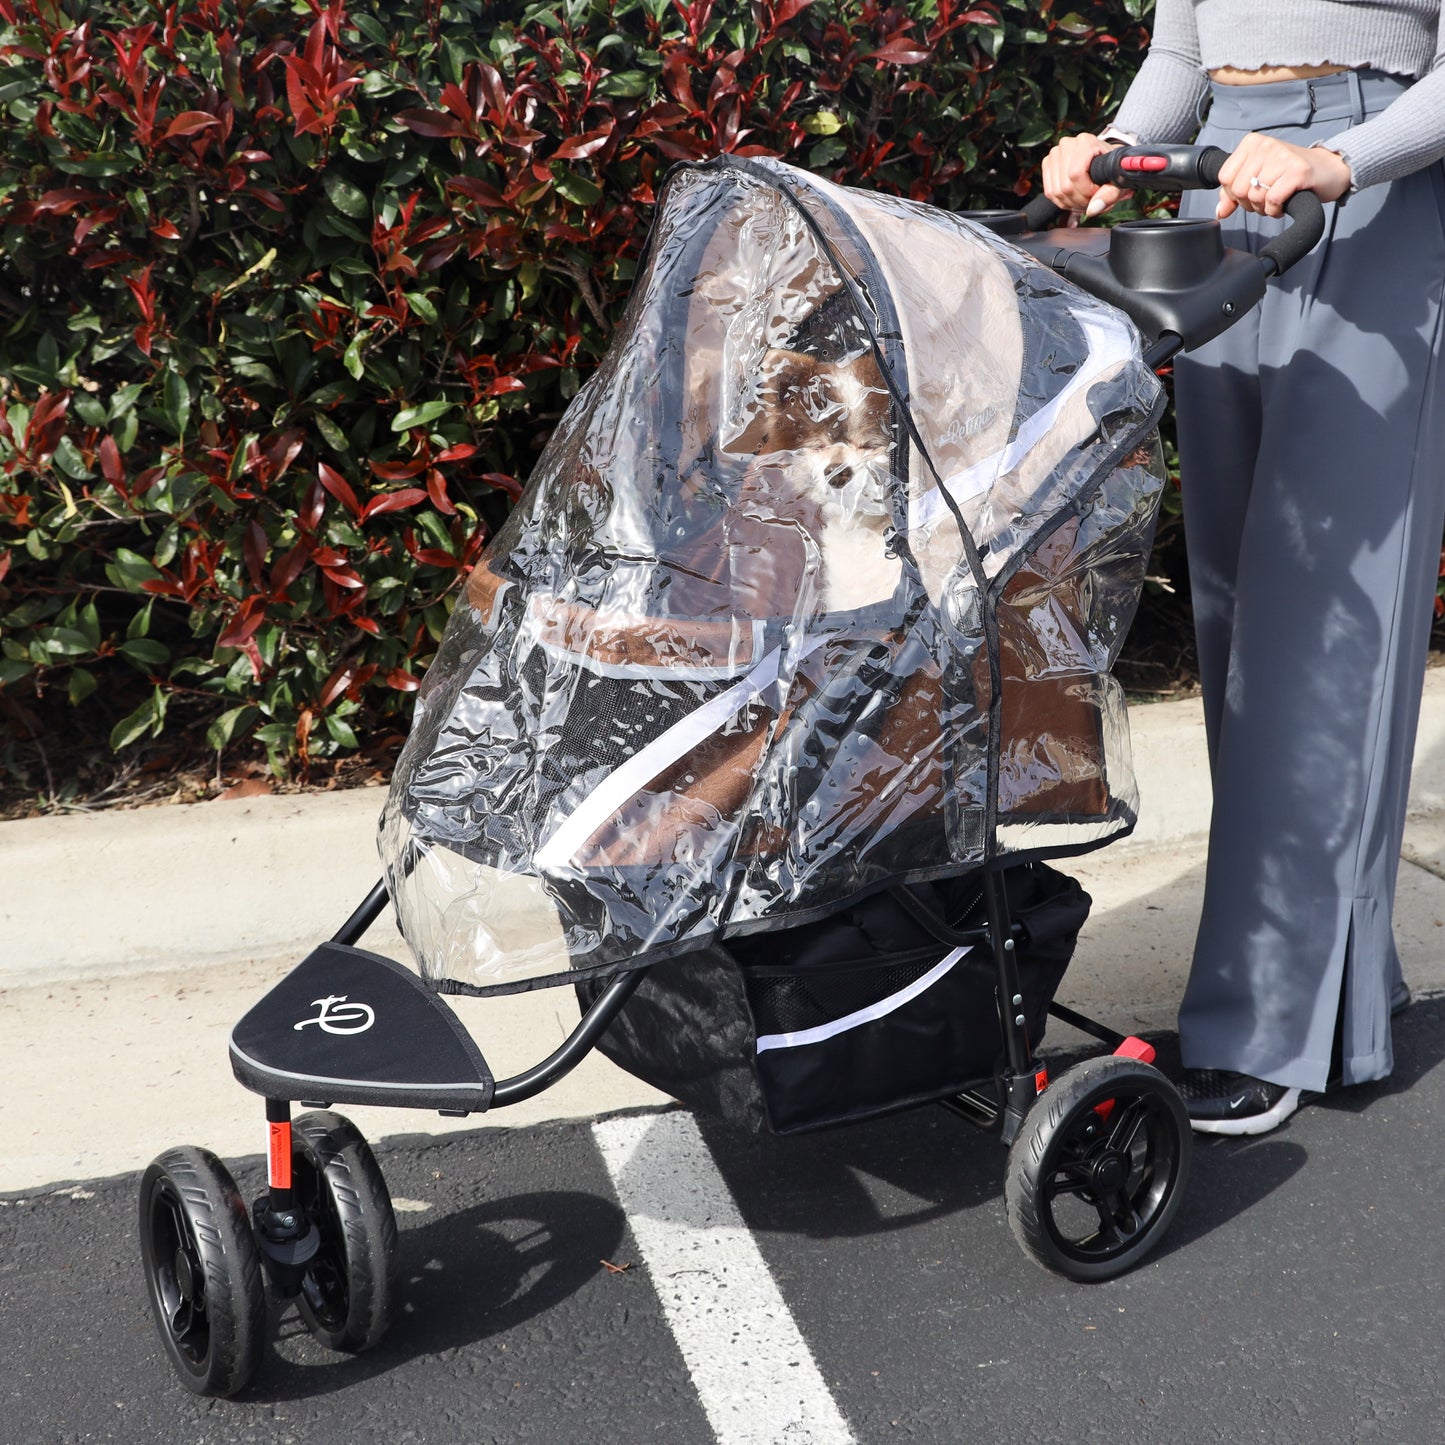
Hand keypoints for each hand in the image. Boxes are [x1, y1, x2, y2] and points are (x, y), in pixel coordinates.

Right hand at [1041, 133, 1132, 223]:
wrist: (1104, 161)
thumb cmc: (1111, 168)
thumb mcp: (1118, 180)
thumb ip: (1110, 195)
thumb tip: (1092, 210)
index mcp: (1085, 142)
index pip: (1076, 175)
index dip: (1086, 192)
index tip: (1098, 192)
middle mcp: (1067, 144)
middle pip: (1065, 186)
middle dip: (1079, 201)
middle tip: (1092, 200)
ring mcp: (1055, 154)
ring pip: (1056, 192)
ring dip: (1071, 203)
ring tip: (1084, 199)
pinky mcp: (1047, 164)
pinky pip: (1049, 192)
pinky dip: (1062, 201)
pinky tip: (1074, 198)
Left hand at [1215, 133, 1352, 218]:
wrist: (1328, 169)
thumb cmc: (1289, 174)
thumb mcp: (1258, 178)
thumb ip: (1233, 194)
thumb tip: (1219, 212)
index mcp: (1252, 143)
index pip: (1224, 177)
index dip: (1234, 193)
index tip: (1251, 192)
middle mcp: (1266, 145)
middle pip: (1238, 189)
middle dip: (1249, 203)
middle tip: (1265, 199)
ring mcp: (1283, 157)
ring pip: (1254, 196)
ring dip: (1263, 208)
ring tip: (1276, 200)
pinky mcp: (1297, 171)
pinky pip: (1272, 200)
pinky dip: (1274, 210)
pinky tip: (1283, 205)